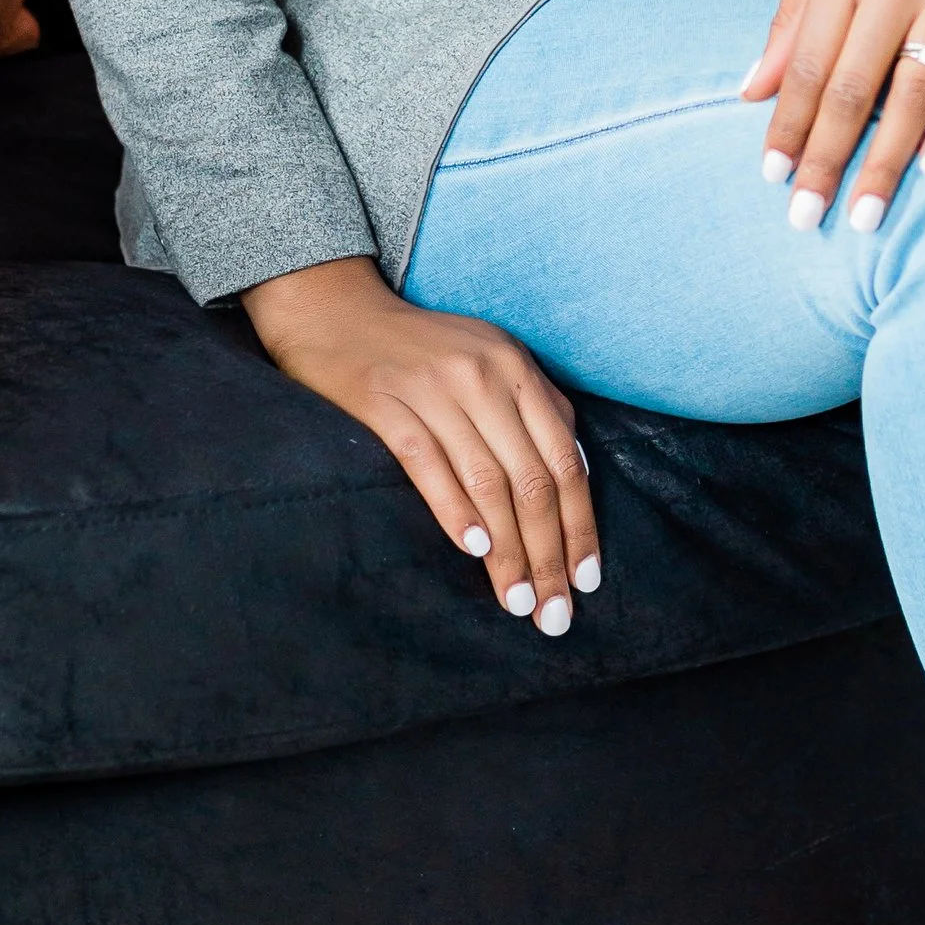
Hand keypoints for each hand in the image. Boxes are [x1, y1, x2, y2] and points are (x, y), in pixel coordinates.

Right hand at [242, 256, 599, 632]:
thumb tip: (579, 476)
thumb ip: (536, 408)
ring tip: (516, 601)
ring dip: (506, 551)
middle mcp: (482, 376)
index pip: (564, 460)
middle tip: (553, 612)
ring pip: (486, 482)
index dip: (579, 525)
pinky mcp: (383, 402)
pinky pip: (427, 464)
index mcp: (516, 367)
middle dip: (547, 554)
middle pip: (530, 479)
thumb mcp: (490, 359)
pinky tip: (472, 548)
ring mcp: (432, 388)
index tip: (586, 581)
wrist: (337, 311)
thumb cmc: (422, 348)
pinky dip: (454, 510)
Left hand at [741, 0, 924, 229]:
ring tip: (867, 211)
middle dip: (828, 157)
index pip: (807, 60)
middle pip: (855, 85)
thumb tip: (751, 91)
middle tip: (808, 217)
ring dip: (889, 158)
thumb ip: (790, 17)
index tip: (773, 176)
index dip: (788, 123)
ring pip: (917, 89)